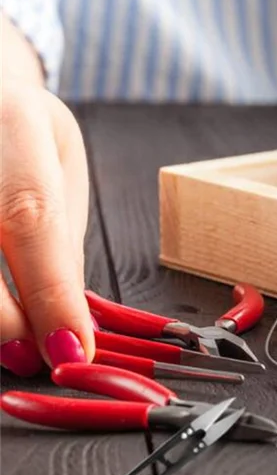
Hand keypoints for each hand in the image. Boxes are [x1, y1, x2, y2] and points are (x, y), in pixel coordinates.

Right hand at [1, 80, 93, 375]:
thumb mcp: (60, 167)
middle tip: (32, 349)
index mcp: (13, 123)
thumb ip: (58, 240)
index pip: (29, 218)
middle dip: (3, 322)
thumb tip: (64, 320)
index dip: (50, 295)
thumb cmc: (19, 132)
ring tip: (7, 329)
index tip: (72, 352)